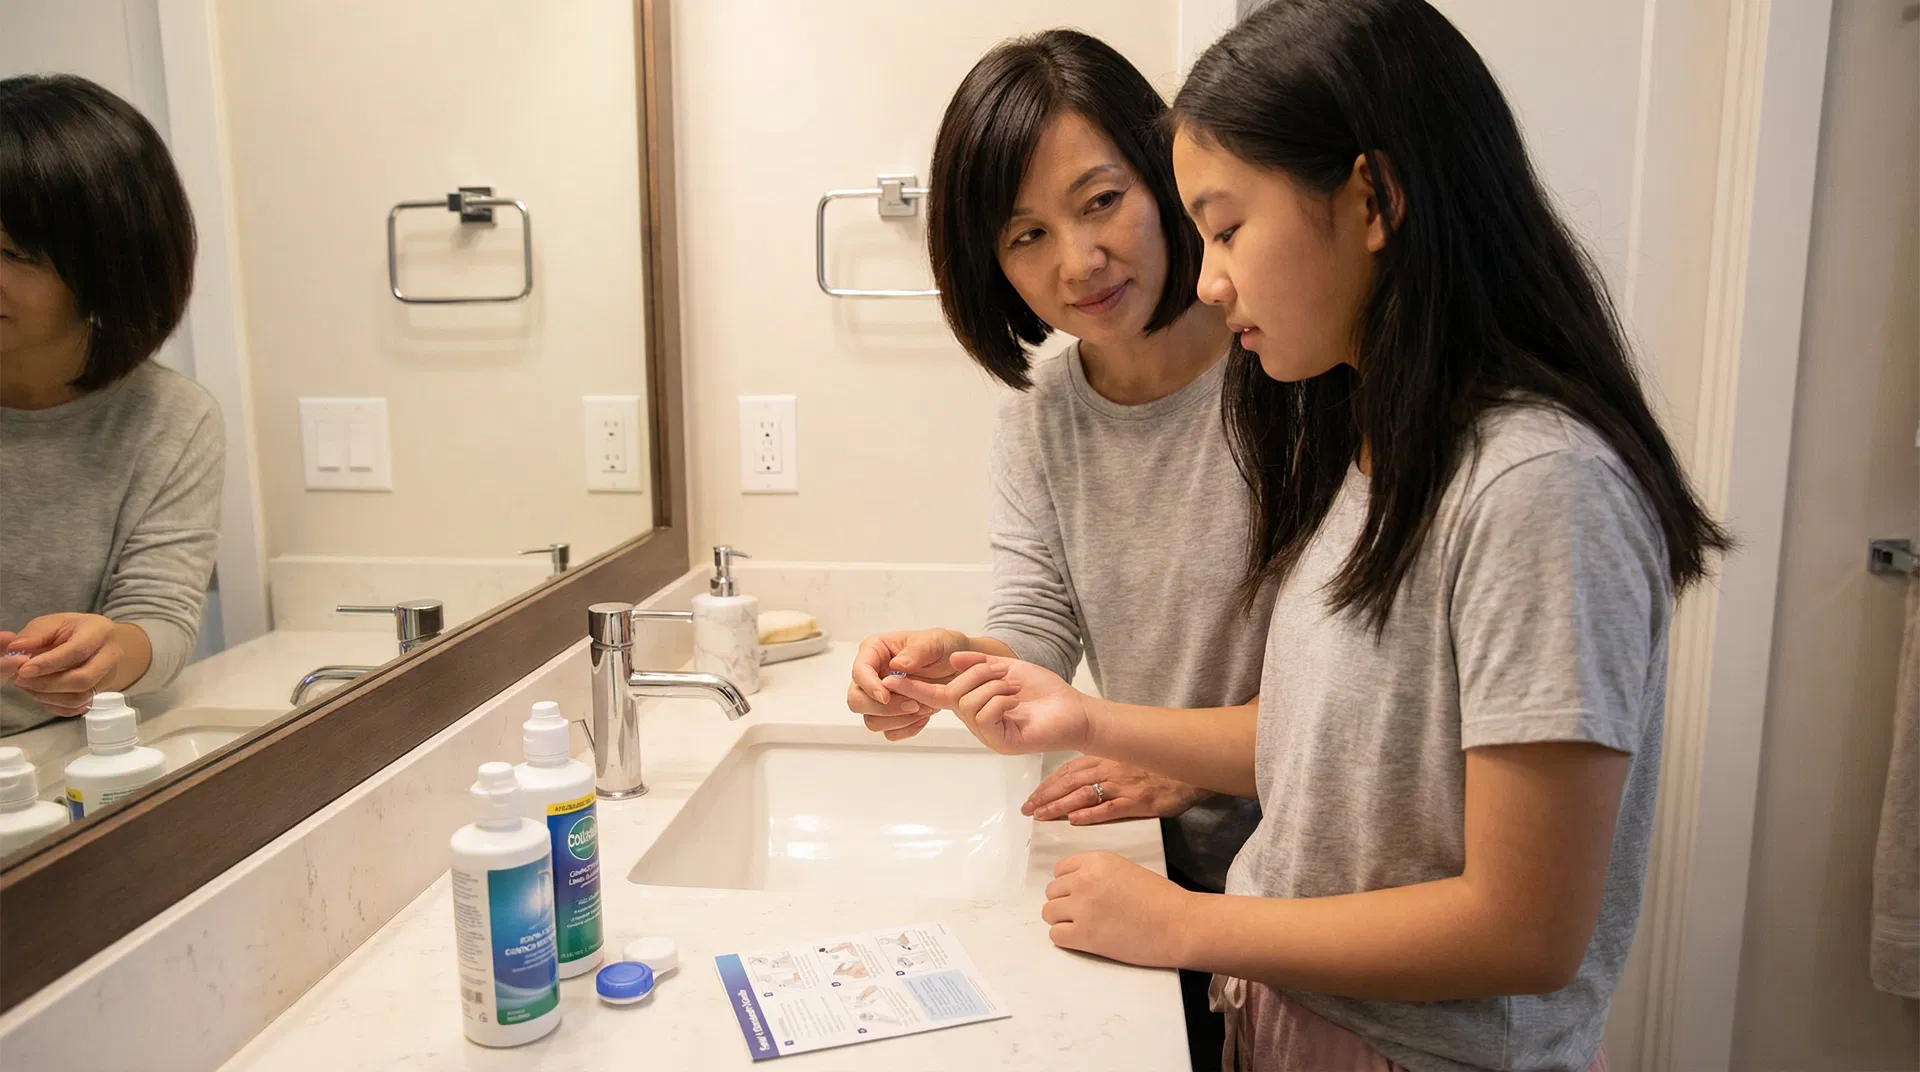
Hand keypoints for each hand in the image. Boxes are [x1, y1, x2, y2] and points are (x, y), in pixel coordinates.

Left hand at [0, 614, 130, 716]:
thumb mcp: (52, 623)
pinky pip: (78, 708)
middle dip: (47, 684)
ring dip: (49, 697)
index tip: (23, 670)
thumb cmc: (70, 631)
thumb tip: (16, 648)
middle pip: (83, 679)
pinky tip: (41, 694)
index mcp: (100, 631)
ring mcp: (109, 677)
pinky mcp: (101, 693)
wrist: (94, 643)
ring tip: (29, 686)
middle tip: (22, 680)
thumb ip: (34, 634)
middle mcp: (111, 655)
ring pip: (81, 697)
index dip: (48, 663)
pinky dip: (55, 706)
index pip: (77, 651)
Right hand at [846, 628, 968, 740]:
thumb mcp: (934, 642)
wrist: (959, 668)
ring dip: (898, 719)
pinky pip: (889, 733)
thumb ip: (916, 651)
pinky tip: (924, 716)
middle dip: (883, 708)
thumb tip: (896, 665)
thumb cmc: (942, 648)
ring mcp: (879, 697)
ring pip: (871, 720)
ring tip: (923, 707)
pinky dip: (907, 728)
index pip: (859, 671)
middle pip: (856, 700)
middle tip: (913, 704)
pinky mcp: (891, 715)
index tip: (886, 696)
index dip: (868, 686)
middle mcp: (872, 675)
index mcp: (875, 651)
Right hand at [884, 652, 1090, 754]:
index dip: (911, 687)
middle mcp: (975, 722)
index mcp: (972, 703)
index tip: (888, 678)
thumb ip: (978, 664)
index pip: (934, 696)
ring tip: (1013, 689)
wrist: (1073, 709)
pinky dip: (1000, 699)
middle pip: (952, 694)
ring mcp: (987, 734)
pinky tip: (1016, 702)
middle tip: (1003, 674)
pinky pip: (985, 714)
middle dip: (977, 675)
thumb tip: (952, 662)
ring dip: (993, 686)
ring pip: (968, 703)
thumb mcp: (1007, 667)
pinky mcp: (1000, 741)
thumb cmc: (1043, 691)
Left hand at [1024, 757, 1207, 823]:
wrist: (1189, 771)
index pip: (1068, 770)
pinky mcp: (1137, 802)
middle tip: (1029, 810)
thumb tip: (1082, 779)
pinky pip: (1109, 808)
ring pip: (1084, 795)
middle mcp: (1110, 769)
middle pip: (1069, 782)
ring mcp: (1123, 785)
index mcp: (1106, 758)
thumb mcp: (1127, 760)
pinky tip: (1074, 821)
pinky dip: (1090, 814)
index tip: (1033, 796)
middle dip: (1046, 796)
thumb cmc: (1157, 768)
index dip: (1048, 783)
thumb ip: (1105, 767)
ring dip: (1059, 806)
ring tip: (1042, 816)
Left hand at [1042, 851, 1197, 966]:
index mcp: (1096, 861)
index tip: (1080, 894)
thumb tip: (1075, 887)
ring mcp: (1082, 908)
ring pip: (1049, 913)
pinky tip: (1085, 939)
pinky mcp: (1084, 935)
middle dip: (1065, 903)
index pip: (1060, 870)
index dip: (1069, 884)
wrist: (1178, 924)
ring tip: (1085, 926)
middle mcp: (1084, 880)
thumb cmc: (1160, 899)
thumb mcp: (1125, 870)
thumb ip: (1097, 874)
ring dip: (1063, 920)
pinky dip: (1066, 938)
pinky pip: (1056, 935)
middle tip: (1086, 914)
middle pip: (1052, 892)